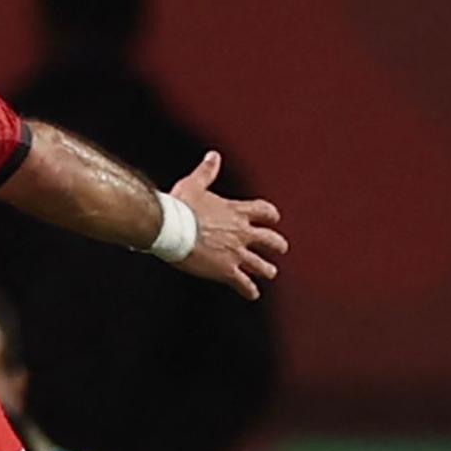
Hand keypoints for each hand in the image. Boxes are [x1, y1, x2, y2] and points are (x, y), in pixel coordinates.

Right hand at [170, 151, 286, 299]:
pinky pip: (243, 283)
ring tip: (270, 272)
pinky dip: (249, 290)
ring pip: (261, 264)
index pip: (264, 212)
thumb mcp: (193, 185)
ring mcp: (236, 253)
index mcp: (237, 212)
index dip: (270, 216)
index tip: (273, 219)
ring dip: (267, 268)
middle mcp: (242, 233)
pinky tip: (253, 294)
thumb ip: (207, 172)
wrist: (171, 229)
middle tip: (280, 248)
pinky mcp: (226, 270)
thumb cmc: (180, 206)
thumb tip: (214, 155)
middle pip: (270, 240)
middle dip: (277, 244)